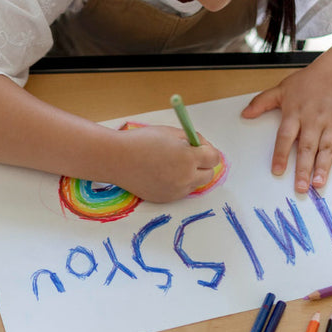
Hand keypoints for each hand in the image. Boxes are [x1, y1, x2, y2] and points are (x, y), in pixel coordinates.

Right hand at [109, 125, 223, 202]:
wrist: (117, 159)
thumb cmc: (142, 141)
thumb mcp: (170, 133)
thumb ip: (191, 139)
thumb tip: (202, 147)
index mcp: (188, 158)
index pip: (214, 158)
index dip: (208, 150)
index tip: (200, 147)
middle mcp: (185, 177)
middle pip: (209, 175)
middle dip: (203, 165)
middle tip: (190, 156)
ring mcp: (176, 191)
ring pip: (195, 184)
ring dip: (191, 175)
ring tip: (172, 164)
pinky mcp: (166, 199)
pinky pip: (181, 191)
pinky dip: (178, 183)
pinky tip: (163, 173)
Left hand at [241, 61, 331, 192]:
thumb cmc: (308, 82)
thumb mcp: (282, 89)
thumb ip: (262, 102)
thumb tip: (244, 114)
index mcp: (295, 114)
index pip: (285, 137)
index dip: (281, 154)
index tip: (277, 171)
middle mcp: (314, 120)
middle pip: (307, 147)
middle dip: (303, 169)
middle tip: (300, 188)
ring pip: (327, 148)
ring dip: (324, 167)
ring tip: (319, 184)